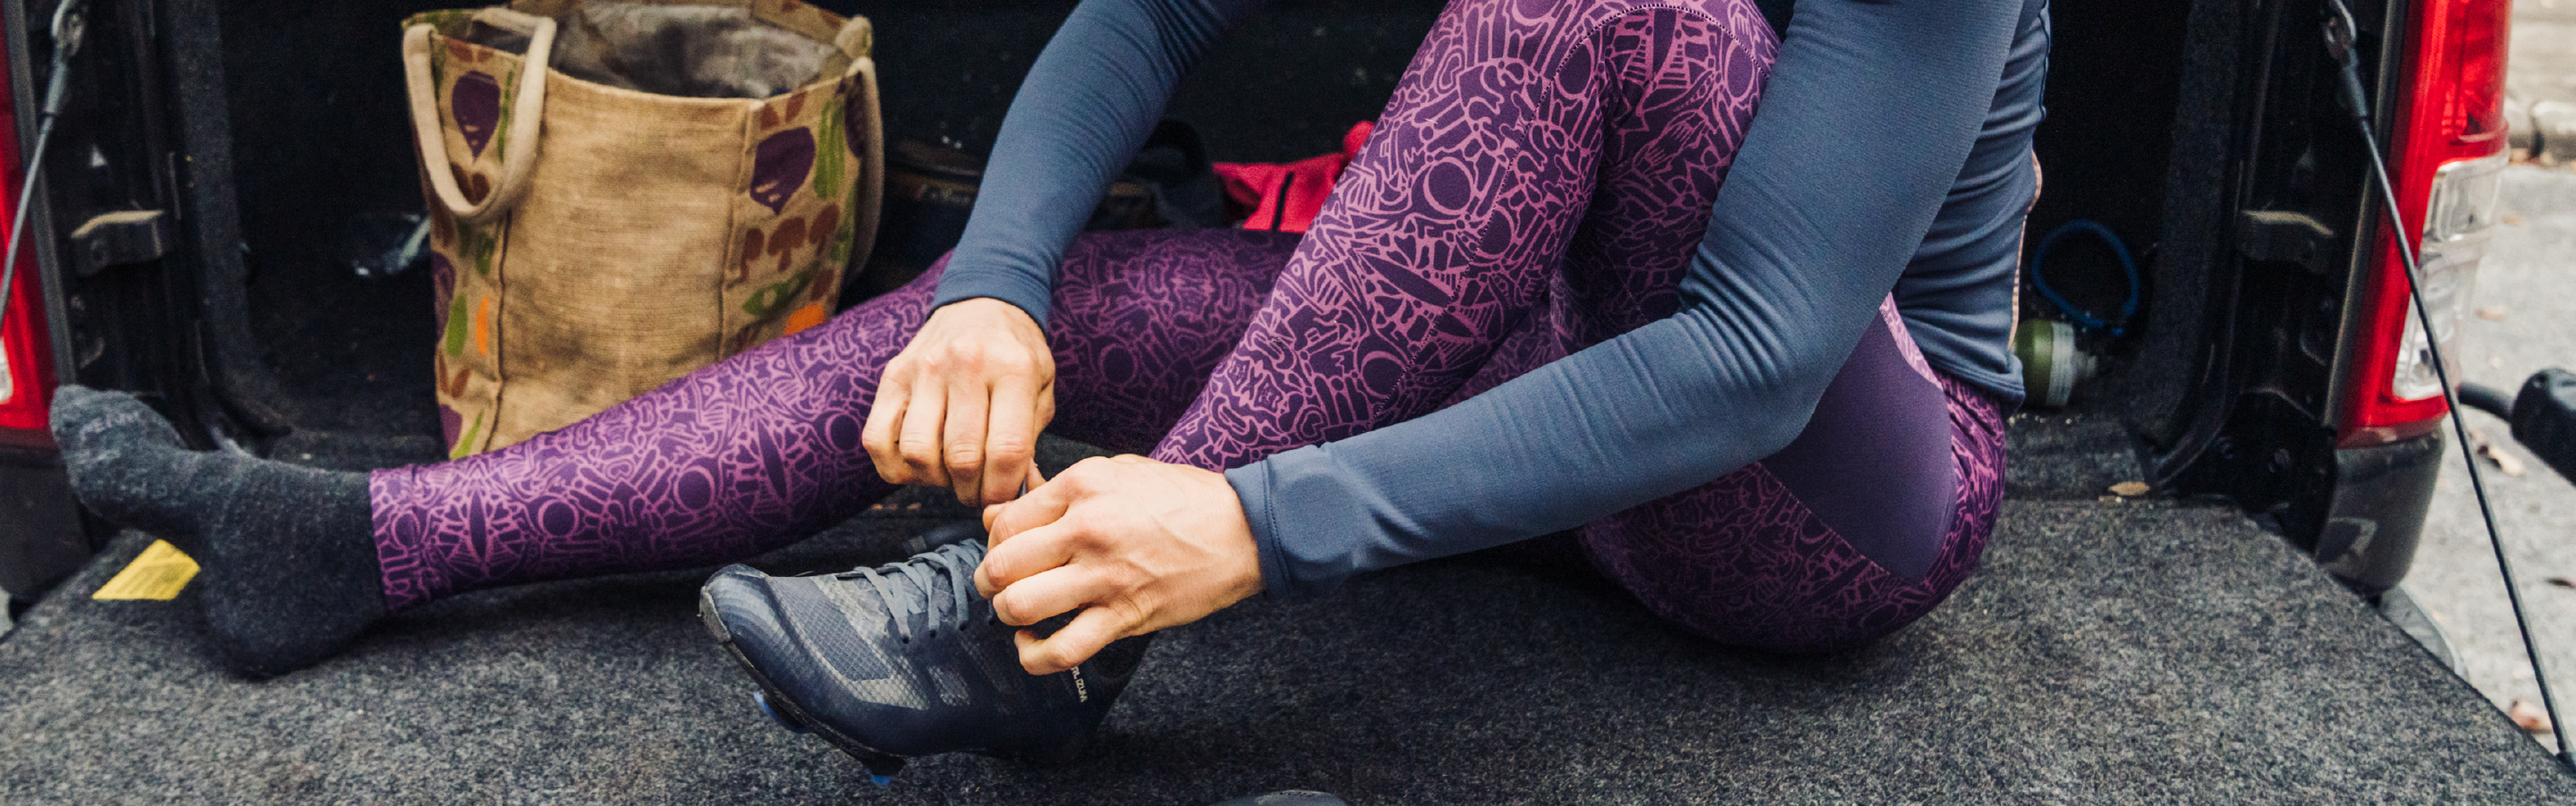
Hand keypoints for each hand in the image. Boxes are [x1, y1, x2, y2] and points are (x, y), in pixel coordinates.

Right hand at [864, 298, 1054, 505]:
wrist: (982, 303)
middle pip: (961, 457)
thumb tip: (1020, 493)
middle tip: (978, 491)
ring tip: (951, 473)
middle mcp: (964, 365)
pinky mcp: (891, 376)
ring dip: (935, 480)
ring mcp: (922, 370)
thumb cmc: (1015, 355)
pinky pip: (877, 440)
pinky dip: (896, 467)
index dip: (1004, 489)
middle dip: (971, 491)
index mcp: (1012, 369)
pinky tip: (919, 463)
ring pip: (917, 453)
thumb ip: (1032, 439)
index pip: (1006, 450)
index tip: (1003, 497)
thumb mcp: (1042, 387)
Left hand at [975, 455, 1264, 674]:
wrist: (1243, 529)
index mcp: (1083, 487)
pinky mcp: (1126, 616)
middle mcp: (1088, 530)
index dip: (994, 540)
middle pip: (1002, 565)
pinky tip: (1034, 644)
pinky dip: (1035, 656)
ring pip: (1020, 607)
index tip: (1008, 549)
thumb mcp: (1116, 472)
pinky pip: (1063, 650)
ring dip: (1008, 616)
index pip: (1005, 521)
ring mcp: (1106, 577)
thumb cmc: (1182, 498)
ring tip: (1019, 612)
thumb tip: (995, 516)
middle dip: (989, 581)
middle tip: (1000, 584)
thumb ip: (1054, 492)